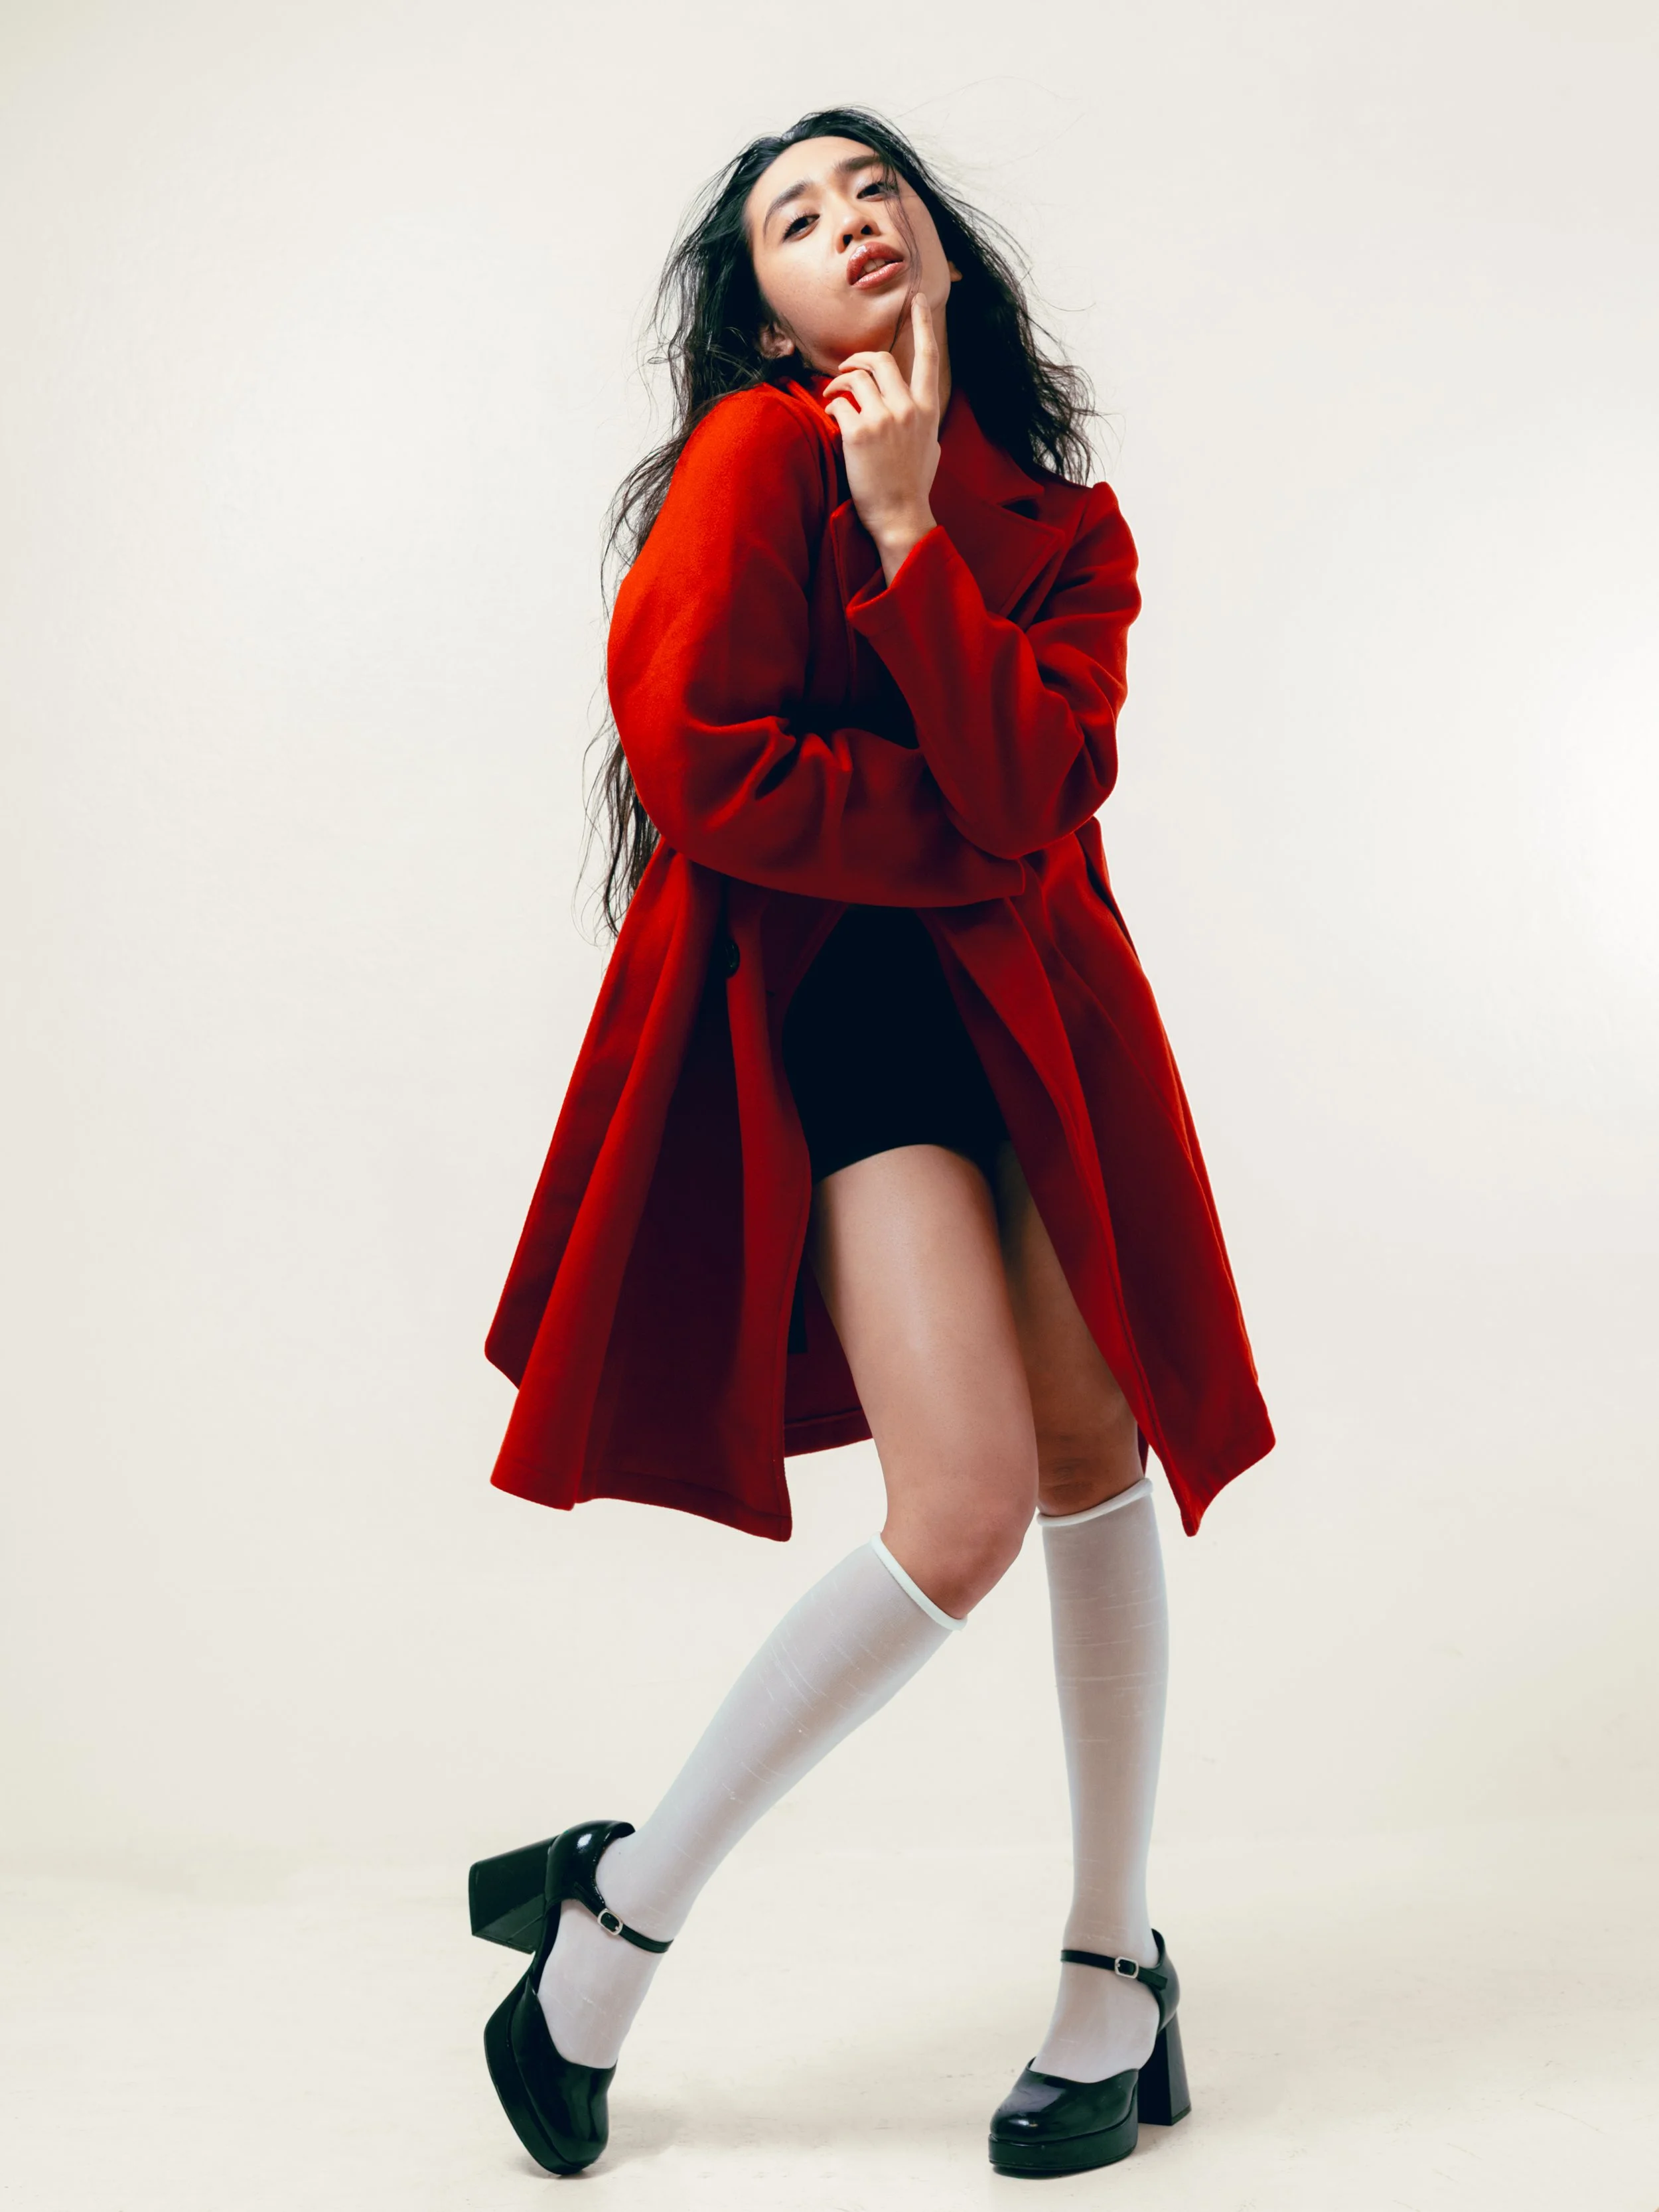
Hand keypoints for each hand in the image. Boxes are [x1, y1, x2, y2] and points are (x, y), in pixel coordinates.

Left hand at [821, 293, 940, 584]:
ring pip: (856, 377)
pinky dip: (831, 408)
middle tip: (846, 369)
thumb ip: (922, 420)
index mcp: (928, 409)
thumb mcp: (930, 447)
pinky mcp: (859, 432)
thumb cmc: (913, 485)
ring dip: (839, 382)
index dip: (922, 324)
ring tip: (834, 397)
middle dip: (859, 359)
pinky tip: (832, 420)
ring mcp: (884, 419)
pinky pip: (839, 404)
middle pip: (881, 359)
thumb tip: (916, 408)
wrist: (901, 516)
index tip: (917, 299)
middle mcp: (908, 408)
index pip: (928, 357)